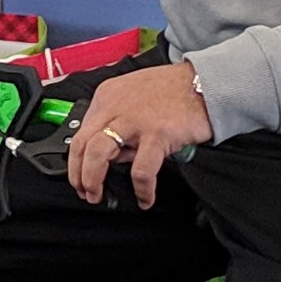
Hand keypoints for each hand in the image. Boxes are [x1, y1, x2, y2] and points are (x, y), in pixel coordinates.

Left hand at [67, 62, 212, 208]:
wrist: (204, 83)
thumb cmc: (172, 90)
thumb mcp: (132, 96)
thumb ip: (118, 121)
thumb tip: (114, 154)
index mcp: (106, 97)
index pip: (80, 131)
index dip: (76, 159)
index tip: (78, 174)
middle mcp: (115, 107)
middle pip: (81, 143)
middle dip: (78, 173)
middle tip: (84, 191)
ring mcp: (134, 120)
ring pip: (98, 153)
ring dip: (93, 180)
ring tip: (98, 195)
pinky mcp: (157, 134)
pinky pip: (141, 170)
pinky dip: (141, 189)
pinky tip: (145, 198)